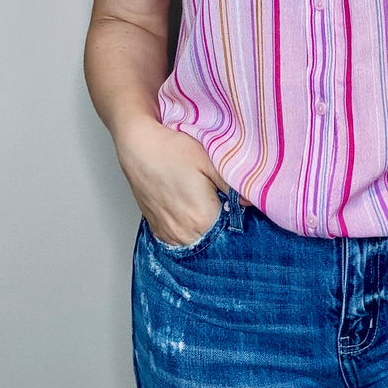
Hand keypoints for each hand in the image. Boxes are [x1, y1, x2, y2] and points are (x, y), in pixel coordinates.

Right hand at [114, 116, 228, 245]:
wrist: (139, 146)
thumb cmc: (172, 150)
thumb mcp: (209, 161)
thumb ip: (232, 185)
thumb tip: (249, 201)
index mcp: (202, 217)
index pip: (231, 230)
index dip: (238, 216)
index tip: (238, 204)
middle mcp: (184, 232)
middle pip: (214, 238)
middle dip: (222, 224)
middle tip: (222, 200)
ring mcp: (168, 233)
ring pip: (197, 241)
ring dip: (205, 229)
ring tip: (204, 204)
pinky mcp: (157, 229)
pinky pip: (180, 239)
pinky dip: (188, 229)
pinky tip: (189, 210)